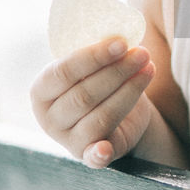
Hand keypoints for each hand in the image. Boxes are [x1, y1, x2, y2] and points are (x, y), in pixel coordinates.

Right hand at [30, 39, 156, 167]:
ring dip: (130, 92)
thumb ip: (96, 53)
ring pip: (101, 117)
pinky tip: (105, 148)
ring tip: (149, 69)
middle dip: (117, 72)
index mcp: (40, 90)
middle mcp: (49, 118)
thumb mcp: (92, 65)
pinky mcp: (88, 156)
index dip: (93, 57)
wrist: (116, 113)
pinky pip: (93, 157)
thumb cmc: (100, 80)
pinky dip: (99, 154)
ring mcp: (67, 140)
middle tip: (143, 54)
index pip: (63, 71)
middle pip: (84, 95)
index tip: (122, 43)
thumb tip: (121, 33)